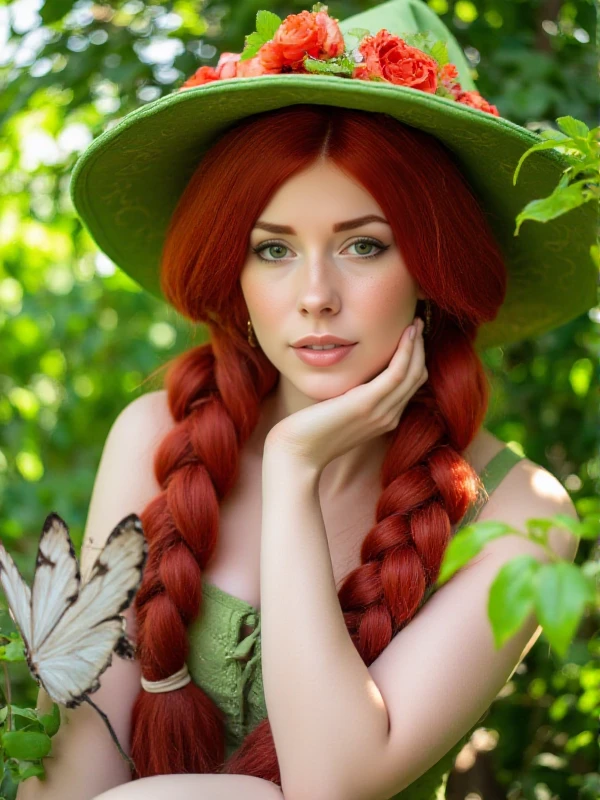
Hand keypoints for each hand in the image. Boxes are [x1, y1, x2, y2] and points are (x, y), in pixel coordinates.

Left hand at [264, 317, 427, 471]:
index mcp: (384, 419)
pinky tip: (404, 334)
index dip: (414, 359)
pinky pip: (397, 373)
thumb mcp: (338, 412)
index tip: (410, 336)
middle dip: (420, 348)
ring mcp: (381, 412)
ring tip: (414, 322)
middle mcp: (388, 417)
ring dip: (416, 345)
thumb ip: (353, 397)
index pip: (410, 385)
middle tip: (416, 323)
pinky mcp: (367, 403)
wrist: (297, 453)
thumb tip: (354, 376)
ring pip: (412, 373)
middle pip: (416, 377)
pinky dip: (405, 351)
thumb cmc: (310, 432)